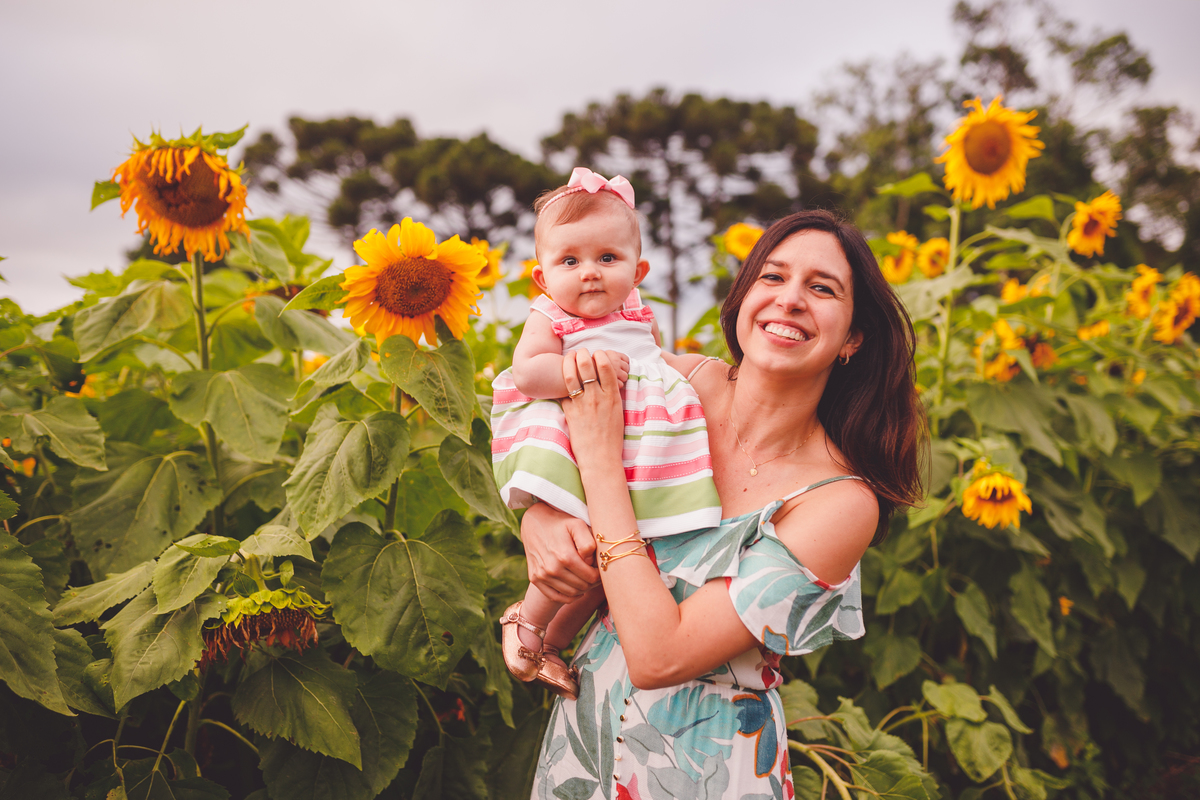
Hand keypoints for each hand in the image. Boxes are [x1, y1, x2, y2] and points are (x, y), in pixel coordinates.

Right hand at [521, 502, 599, 602]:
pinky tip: (576, 590)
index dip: (600, 575)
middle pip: (582, 586)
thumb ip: (588, 543)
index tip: (602, 569)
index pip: (591, 577)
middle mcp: (552, 568)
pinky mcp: (535, 578)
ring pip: (571, 593)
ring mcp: (542, 575)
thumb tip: (590, 562)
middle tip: (596, 574)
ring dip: (582, 589)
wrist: (534, 522)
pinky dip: (568, 597)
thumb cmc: (560, 523)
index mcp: (565, 556)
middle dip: (592, 582)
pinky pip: (555, 597)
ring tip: (587, 579)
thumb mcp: (577, 525)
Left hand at [561, 349, 626, 468]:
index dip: (601, 355)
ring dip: (569, 362)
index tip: (598, 353)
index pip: (606, 366)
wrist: (600, 458)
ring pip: (571, 376)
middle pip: (587, 366)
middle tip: (581, 352)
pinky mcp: (569, 412)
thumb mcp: (618, 412)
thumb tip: (607, 381)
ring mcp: (581, 404)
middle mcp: (596, 397)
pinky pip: (563, 392)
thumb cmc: (612, 438)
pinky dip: (561, 384)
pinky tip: (560, 378)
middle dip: (583, 354)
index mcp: (612, 396)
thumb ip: (612, 395)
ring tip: (569, 357)